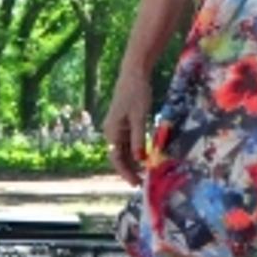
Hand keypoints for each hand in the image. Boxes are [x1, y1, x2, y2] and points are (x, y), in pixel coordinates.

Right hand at [102, 64, 150, 185]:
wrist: (134, 74)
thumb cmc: (136, 94)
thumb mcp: (139, 118)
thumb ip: (138, 140)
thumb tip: (140, 160)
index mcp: (112, 131)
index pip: (116, 158)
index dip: (126, 172)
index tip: (136, 183)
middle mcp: (111, 131)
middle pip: (119, 156)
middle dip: (129, 169)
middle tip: (142, 182)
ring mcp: (116, 127)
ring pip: (123, 150)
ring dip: (133, 162)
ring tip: (145, 172)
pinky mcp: (123, 123)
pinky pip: (127, 142)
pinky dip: (135, 151)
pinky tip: (145, 157)